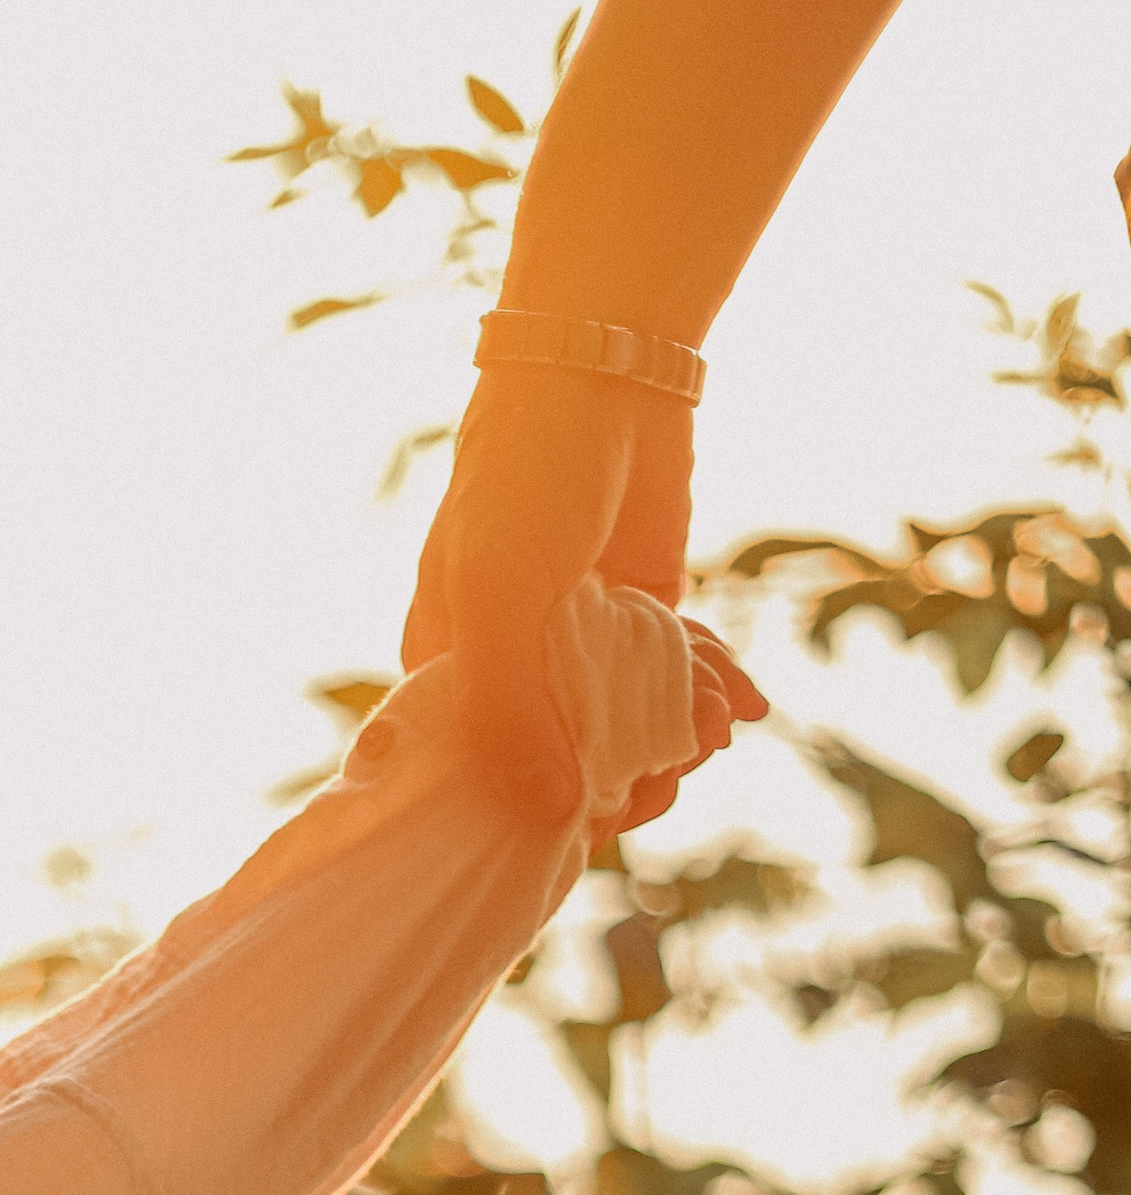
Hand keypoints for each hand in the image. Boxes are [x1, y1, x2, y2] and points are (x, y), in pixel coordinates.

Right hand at [403, 366, 697, 819]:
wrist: (606, 374)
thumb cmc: (524, 479)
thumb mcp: (500, 596)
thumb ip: (512, 710)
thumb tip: (555, 818)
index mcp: (449, 680)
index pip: (477, 788)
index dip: (532, 820)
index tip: (589, 819)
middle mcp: (510, 677)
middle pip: (563, 778)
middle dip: (625, 786)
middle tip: (667, 773)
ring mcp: (581, 656)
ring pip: (630, 741)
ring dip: (680, 743)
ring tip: (716, 725)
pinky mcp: (644, 627)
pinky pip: (676, 691)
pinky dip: (713, 699)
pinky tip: (745, 702)